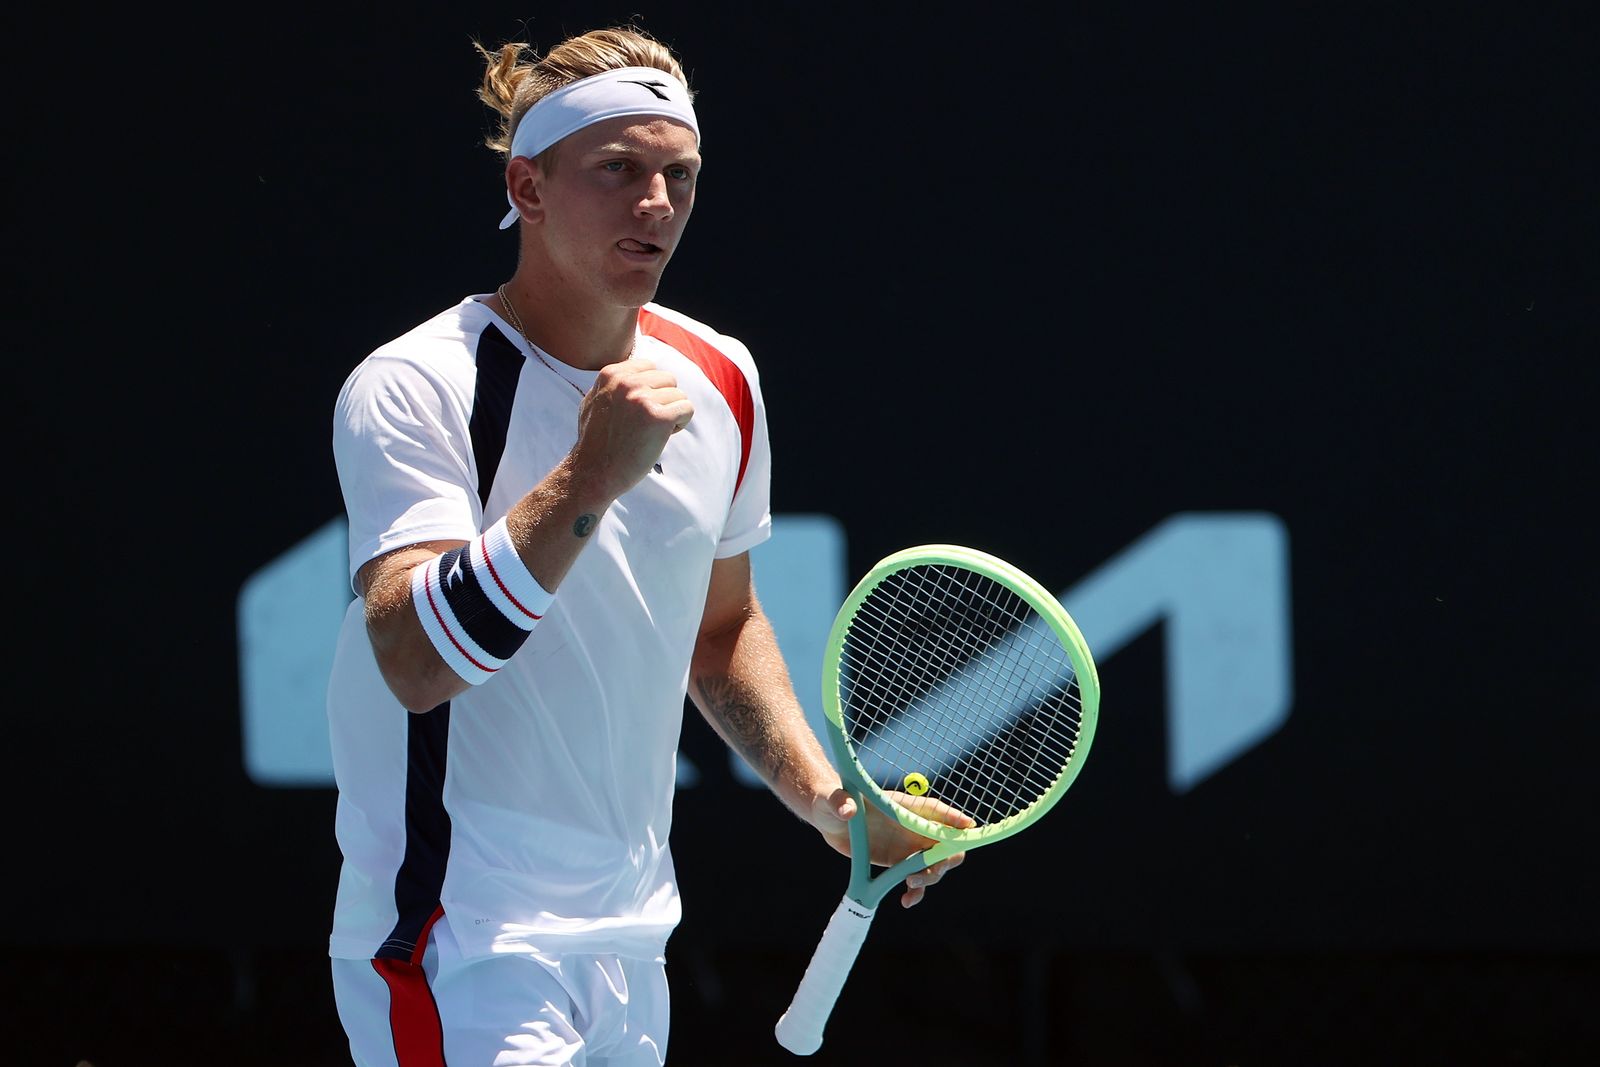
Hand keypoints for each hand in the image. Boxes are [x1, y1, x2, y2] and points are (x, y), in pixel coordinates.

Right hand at [572, 357, 692, 497]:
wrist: (594, 472)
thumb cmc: (595, 442)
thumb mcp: (594, 400)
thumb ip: (614, 384)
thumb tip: (637, 369)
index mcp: (612, 374)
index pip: (651, 368)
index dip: (651, 390)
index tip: (637, 411)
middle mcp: (627, 382)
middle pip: (668, 379)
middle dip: (664, 401)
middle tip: (646, 425)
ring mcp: (642, 398)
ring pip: (679, 395)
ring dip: (672, 415)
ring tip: (650, 433)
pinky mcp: (658, 417)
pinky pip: (687, 409)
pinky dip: (680, 424)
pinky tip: (660, 437)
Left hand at [811, 787, 974, 908]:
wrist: (828, 819)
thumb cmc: (834, 801)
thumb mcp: (834, 800)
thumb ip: (841, 802)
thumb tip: (848, 810)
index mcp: (903, 807)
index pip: (935, 811)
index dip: (953, 818)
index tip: (969, 827)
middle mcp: (911, 827)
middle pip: (946, 841)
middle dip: (946, 857)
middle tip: (930, 869)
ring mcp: (907, 847)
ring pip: (935, 865)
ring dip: (930, 878)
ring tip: (910, 885)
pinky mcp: (898, 863)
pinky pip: (916, 880)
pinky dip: (916, 893)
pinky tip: (906, 901)